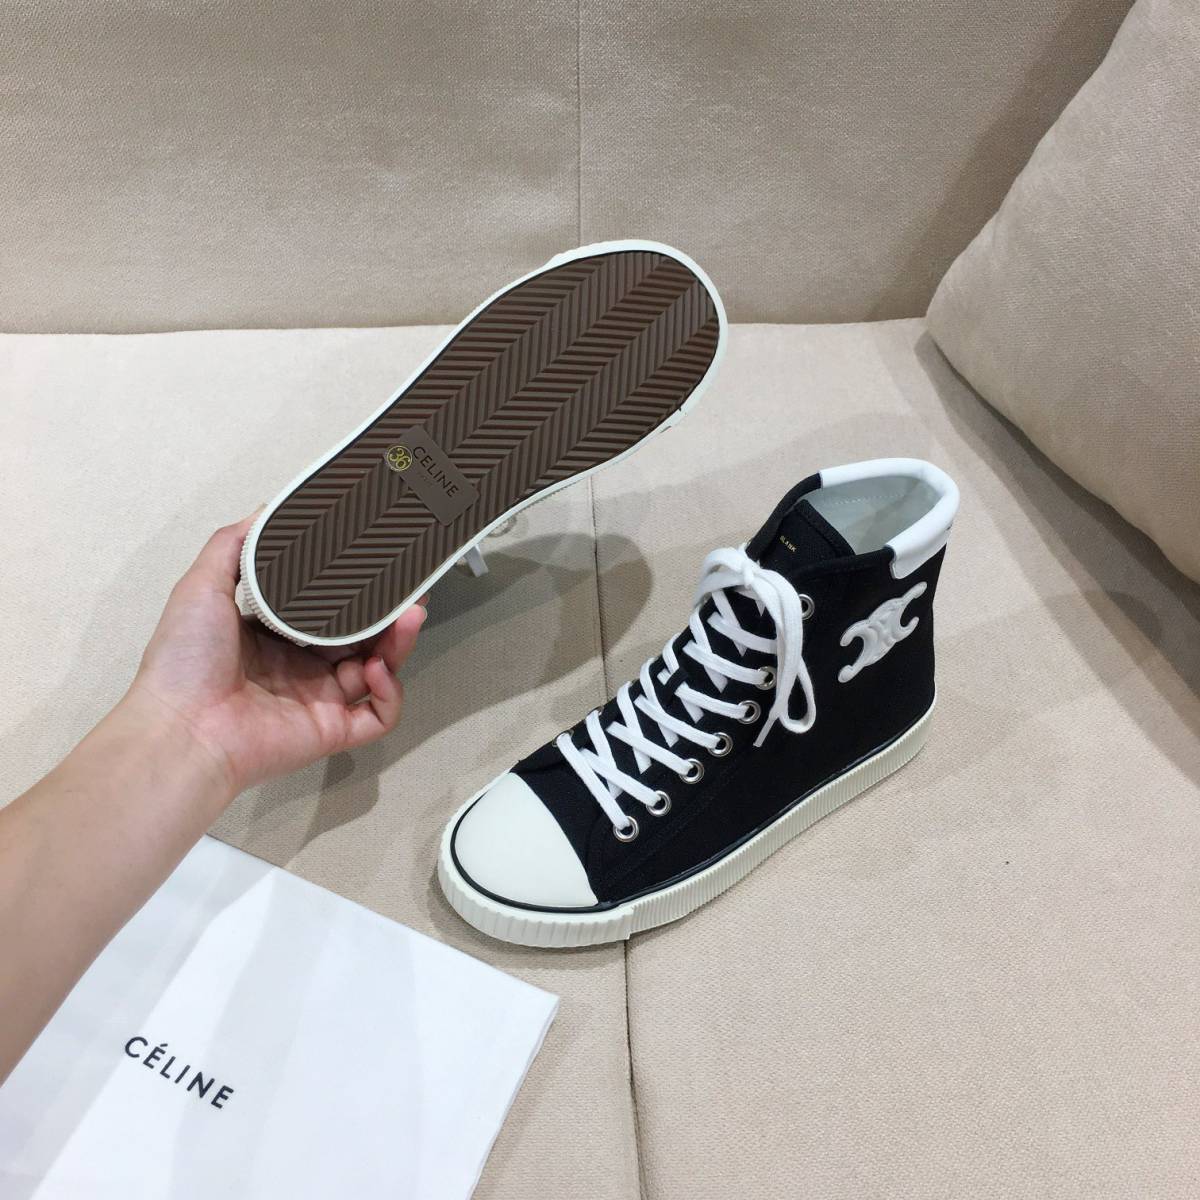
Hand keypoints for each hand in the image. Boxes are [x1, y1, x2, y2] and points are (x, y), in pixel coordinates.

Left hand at [125, 513, 425, 794]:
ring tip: (410, 617)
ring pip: (378, 669)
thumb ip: (233, 545)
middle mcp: (301, 667)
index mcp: (273, 636)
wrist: (181, 729)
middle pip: (362, 637)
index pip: (328, 607)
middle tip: (414, 588)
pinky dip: (389, 693)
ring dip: (398, 644)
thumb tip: (269, 507)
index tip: (379, 562)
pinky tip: (377, 670)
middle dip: (390, 613)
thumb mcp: (201, 587)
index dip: (356, 588)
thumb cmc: (185, 659)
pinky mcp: (332, 732)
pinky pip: (378, 716)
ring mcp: (320, 701)